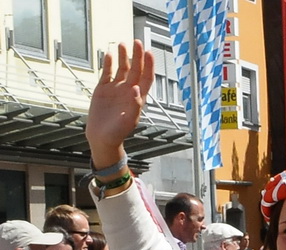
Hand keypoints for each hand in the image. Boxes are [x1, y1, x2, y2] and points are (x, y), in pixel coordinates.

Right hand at [87, 41, 153, 167]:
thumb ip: (134, 105)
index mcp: (137, 98)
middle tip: (137, 42)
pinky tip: (109, 54)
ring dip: (123, 57)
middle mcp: (128, 91)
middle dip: (137, 56)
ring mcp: (115, 89)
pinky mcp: (103, 89)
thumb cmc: (118, 133)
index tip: (149, 53)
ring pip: (121, 69)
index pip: (146, 78)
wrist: (102, 138)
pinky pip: (106, 73)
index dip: (149, 65)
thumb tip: (136, 89)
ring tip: (122, 44)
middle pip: (135, 69)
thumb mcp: (128, 121)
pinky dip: (108, 64)